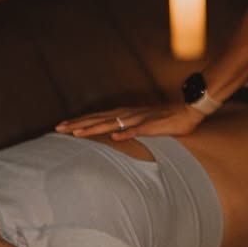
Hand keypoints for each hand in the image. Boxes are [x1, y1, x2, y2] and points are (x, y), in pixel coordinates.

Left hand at [56, 101, 205, 139]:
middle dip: (78, 124)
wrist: (188, 109)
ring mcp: (139, 119)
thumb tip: (114, 136)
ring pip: (112, 123)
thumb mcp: (142, 124)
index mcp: (124, 114)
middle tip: (58, 129)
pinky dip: (126, 132)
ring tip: (77, 133)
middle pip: (98, 119)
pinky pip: (138, 130)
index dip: (80, 122)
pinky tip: (115, 137)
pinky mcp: (153, 125)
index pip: (97, 118)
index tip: (62, 127)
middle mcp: (128, 114)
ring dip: (94, 128)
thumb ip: (128, 129)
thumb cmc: (165, 118)